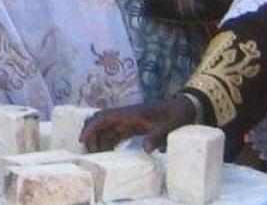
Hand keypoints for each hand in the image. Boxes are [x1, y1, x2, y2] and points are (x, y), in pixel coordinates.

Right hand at [80, 97, 197, 152]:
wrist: (184, 108)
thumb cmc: (176, 115)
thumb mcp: (169, 126)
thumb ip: (158, 136)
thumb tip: (147, 150)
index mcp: (129, 114)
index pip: (103, 118)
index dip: (90, 128)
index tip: (82, 140)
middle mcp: (124, 116)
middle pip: (99, 123)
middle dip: (91, 137)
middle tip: (90, 154)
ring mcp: (127, 121)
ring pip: (105, 129)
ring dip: (99, 141)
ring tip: (97, 157)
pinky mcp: (132, 127)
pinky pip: (114, 134)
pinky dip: (108, 143)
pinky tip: (108, 154)